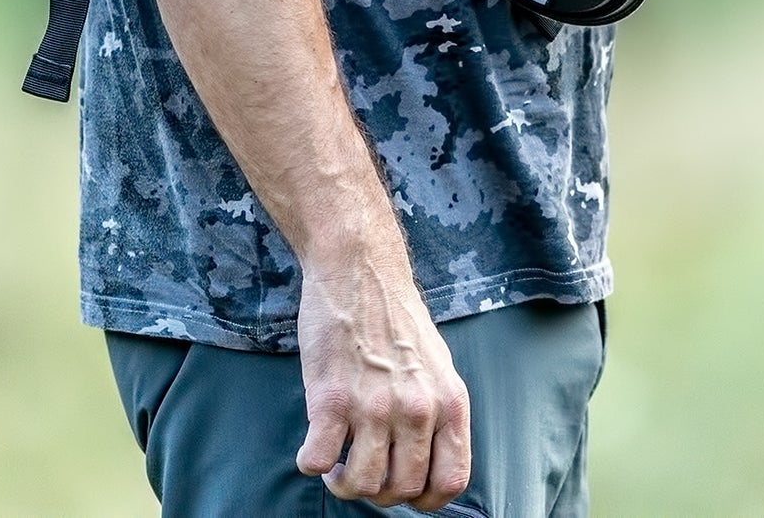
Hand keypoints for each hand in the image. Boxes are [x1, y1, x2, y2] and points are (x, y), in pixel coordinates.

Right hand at [296, 244, 471, 508]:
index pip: (452, 481)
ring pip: (362, 485)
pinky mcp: (331, 398)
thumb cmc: (395, 317)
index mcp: (449, 402)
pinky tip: (314, 446)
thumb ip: (436, 413)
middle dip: (381, 490)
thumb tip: (428, 464)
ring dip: (345, 483)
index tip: (405, 487)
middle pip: (403, 490)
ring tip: (338, 463)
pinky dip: (311, 463)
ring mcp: (374, 406)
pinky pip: (318, 461)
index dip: (426, 498)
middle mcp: (416, 409)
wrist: (359, 268)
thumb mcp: (438, 365)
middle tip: (364, 468)